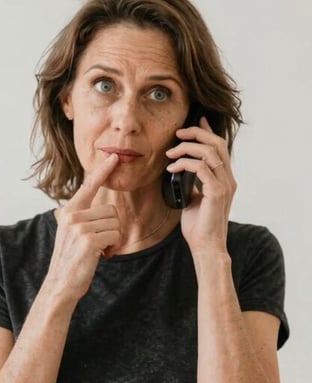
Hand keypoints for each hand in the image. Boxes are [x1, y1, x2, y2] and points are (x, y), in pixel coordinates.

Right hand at [46, 153, 120, 301]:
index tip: (114, 157)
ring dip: (112, 240)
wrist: (61, 283)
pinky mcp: (88, 240)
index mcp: (68, 211)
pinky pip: (115, 235)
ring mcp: (79, 227)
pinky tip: (100, 256)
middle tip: (98, 245)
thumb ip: (83, 217)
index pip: (89, 186)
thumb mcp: (71, 233)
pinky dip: (113, 248)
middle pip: (111, 210)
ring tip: (97, 251)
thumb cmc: (71, 260)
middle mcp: (72, 215)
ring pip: (115, 224)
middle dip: (111, 229)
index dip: (103, 171)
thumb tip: (102, 209)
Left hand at [165, 116, 235, 254]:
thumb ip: (193, 186)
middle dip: (197, 133)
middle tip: (178, 133)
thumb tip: (181, 175)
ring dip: (187, 148)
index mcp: (224, 180)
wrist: (205, 246)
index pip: (220, 148)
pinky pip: (201, 168)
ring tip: (170, 154)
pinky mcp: (216, 192)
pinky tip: (171, 169)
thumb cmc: (198, 227)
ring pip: (210, 152)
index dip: (208, 131)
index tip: (196, 121)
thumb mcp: (193, 201)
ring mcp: (224, 185)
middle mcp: (228, 179)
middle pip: (217, 144)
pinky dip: (184, 164)